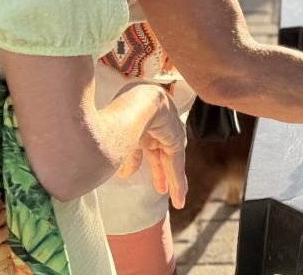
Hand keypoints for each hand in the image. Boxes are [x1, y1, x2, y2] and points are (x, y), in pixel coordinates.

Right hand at [117, 89, 187, 208]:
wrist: (140, 101)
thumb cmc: (123, 113)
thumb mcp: (123, 139)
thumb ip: (127, 156)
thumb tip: (125, 175)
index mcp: (140, 125)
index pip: (140, 146)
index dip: (136, 161)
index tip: (129, 173)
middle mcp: (156, 130)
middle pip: (160, 156)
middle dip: (160, 173)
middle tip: (161, 189)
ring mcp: (168, 135)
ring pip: (171, 163)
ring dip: (173, 183)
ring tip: (177, 201)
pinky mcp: (177, 142)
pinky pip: (177, 166)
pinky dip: (178, 183)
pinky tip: (180, 199)